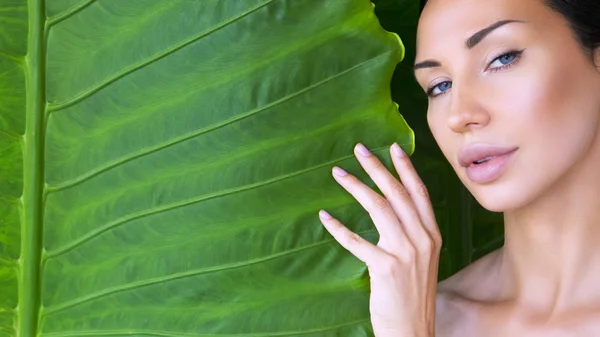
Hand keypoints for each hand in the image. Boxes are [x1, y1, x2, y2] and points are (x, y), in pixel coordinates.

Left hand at [318, 143, 440, 336]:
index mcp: (432, 235)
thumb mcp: (423, 260)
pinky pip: (356, 241)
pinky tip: (325, 216)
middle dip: (377, 167)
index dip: (406, 168)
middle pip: (397, 193)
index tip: (394, 147)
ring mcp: (405, 252)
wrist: (413, 329)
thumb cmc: (413, 295)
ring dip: (356, 186)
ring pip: (378, 207)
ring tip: (339, 173)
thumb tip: (394, 209)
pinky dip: (338, 227)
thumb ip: (413, 234)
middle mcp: (422, 239)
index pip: (419, 193)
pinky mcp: (385, 268)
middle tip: (359, 149)